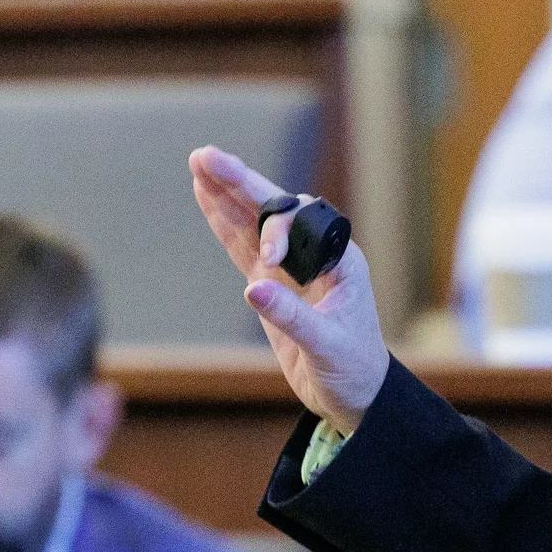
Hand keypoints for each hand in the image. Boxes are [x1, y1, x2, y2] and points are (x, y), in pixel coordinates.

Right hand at [189, 146, 387, 434]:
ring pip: (253, 221)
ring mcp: (290, 265)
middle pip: (273, 208)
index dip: (277, 232)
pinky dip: (223, 222)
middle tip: (205, 157)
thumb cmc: (352, 368)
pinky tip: (206, 198)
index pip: (302, 224)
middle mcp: (314, 253)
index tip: (268, 265)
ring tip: (198, 164)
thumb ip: (293, 317)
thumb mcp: (327, 346)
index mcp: (339, 259)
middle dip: (240, 182)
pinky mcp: (271, 282)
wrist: (353, 393)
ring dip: (226, 194)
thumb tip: (253, 289)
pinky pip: (242, 245)